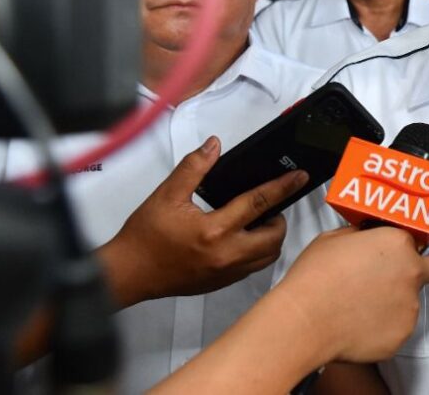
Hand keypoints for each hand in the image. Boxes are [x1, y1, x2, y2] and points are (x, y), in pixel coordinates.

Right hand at [99, 136, 307, 306]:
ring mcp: (226, 272)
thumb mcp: (166, 195)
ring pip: (268, 256)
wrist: (128, 273)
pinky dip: (258, 252)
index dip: (282, 187)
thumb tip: (213, 146)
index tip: (299, 177)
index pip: (258, 203)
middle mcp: (226, 255)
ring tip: (258, 222)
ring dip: (271, 238)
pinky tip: (244, 239)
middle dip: (279, 218)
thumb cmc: (145, 237)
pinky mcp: (222, 283)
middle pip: (274, 236)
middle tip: (269, 205)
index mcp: (214, 230)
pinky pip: (253, 268)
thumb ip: (194, 168)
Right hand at [273, 226, 428, 364]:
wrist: (304, 320)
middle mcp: (411, 274)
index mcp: (397, 244)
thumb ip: (362, 236)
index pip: (418, 242)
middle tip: (402, 277)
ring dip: (395, 302)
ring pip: (411, 302)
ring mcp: (409, 307)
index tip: (398, 255)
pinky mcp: (401, 336)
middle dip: (428, 269)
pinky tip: (358, 325)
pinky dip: (383, 327)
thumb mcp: (334, 238)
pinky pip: (397, 328)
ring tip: (361, 307)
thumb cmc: (314, 278)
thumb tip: (366, 240)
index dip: (406, 248)